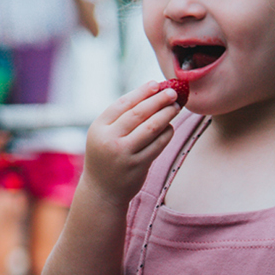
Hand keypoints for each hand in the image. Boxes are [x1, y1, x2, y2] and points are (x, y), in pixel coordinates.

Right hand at [80, 80, 183, 207]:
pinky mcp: (137, 166)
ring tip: (176, 107)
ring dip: (166, 114)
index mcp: (98, 128)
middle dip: (158, 100)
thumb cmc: (106, 156)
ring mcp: (124, 154)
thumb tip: (151, 92)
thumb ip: (120, 117)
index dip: (141, 92)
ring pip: (151, 127)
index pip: (123, 103)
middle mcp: (109, 140)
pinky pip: (158, 144)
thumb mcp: (102, 135)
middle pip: (139, 113)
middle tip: (173, 93)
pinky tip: (170, 128)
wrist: (101, 190)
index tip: (156, 84)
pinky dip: (167, 133)